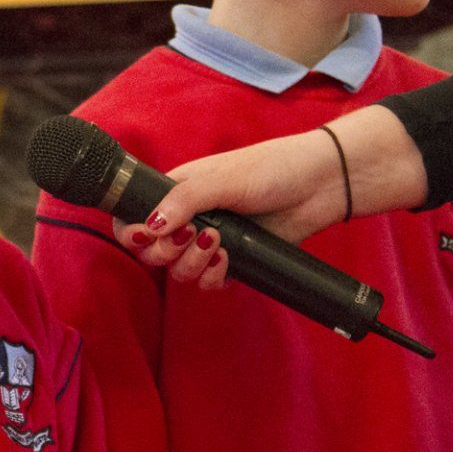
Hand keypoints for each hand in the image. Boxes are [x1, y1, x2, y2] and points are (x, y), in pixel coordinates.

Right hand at [115, 107, 426, 283]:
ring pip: (180, 272)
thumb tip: (151, 226)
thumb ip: (184, 200)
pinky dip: (214, 278)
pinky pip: (209, 283)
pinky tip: (229, 261)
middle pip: (154, 253)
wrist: (320, 186)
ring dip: (193, 265)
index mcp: (177, 192)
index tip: (146, 236)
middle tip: (192, 237)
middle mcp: (189, 219)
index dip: (132, 234)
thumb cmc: (272, 169)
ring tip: (219, 246)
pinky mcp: (234, 262)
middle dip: (166, 252)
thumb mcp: (223, 178)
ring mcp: (211, 242)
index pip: (135, 219)